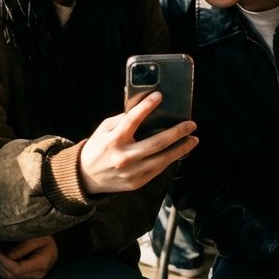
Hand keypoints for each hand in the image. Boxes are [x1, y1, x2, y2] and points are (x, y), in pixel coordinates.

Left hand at [0, 235, 58, 278]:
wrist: (56, 245)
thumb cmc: (48, 239)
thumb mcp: (38, 237)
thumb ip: (24, 246)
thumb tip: (8, 255)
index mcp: (41, 264)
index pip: (17, 270)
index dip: (4, 262)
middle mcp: (36, 274)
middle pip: (11, 275)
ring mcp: (32, 277)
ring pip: (9, 276)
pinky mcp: (27, 275)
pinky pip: (11, 274)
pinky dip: (4, 265)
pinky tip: (1, 255)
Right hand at [78, 92, 197, 194]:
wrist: (86, 177)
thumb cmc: (97, 148)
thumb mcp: (103, 129)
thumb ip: (122, 120)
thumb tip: (143, 110)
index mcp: (114, 139)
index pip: (132, 119)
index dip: (146, 106)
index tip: (159, 96)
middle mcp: (124, 156)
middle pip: (157, 142)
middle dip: (177, 132)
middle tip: (191, 124)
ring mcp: (132, 171)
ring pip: (162, 159)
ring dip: (181, 149)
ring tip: (193, 140)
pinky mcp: (136, 182)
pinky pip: (158, 170)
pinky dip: (170, 160)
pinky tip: (179, 152)